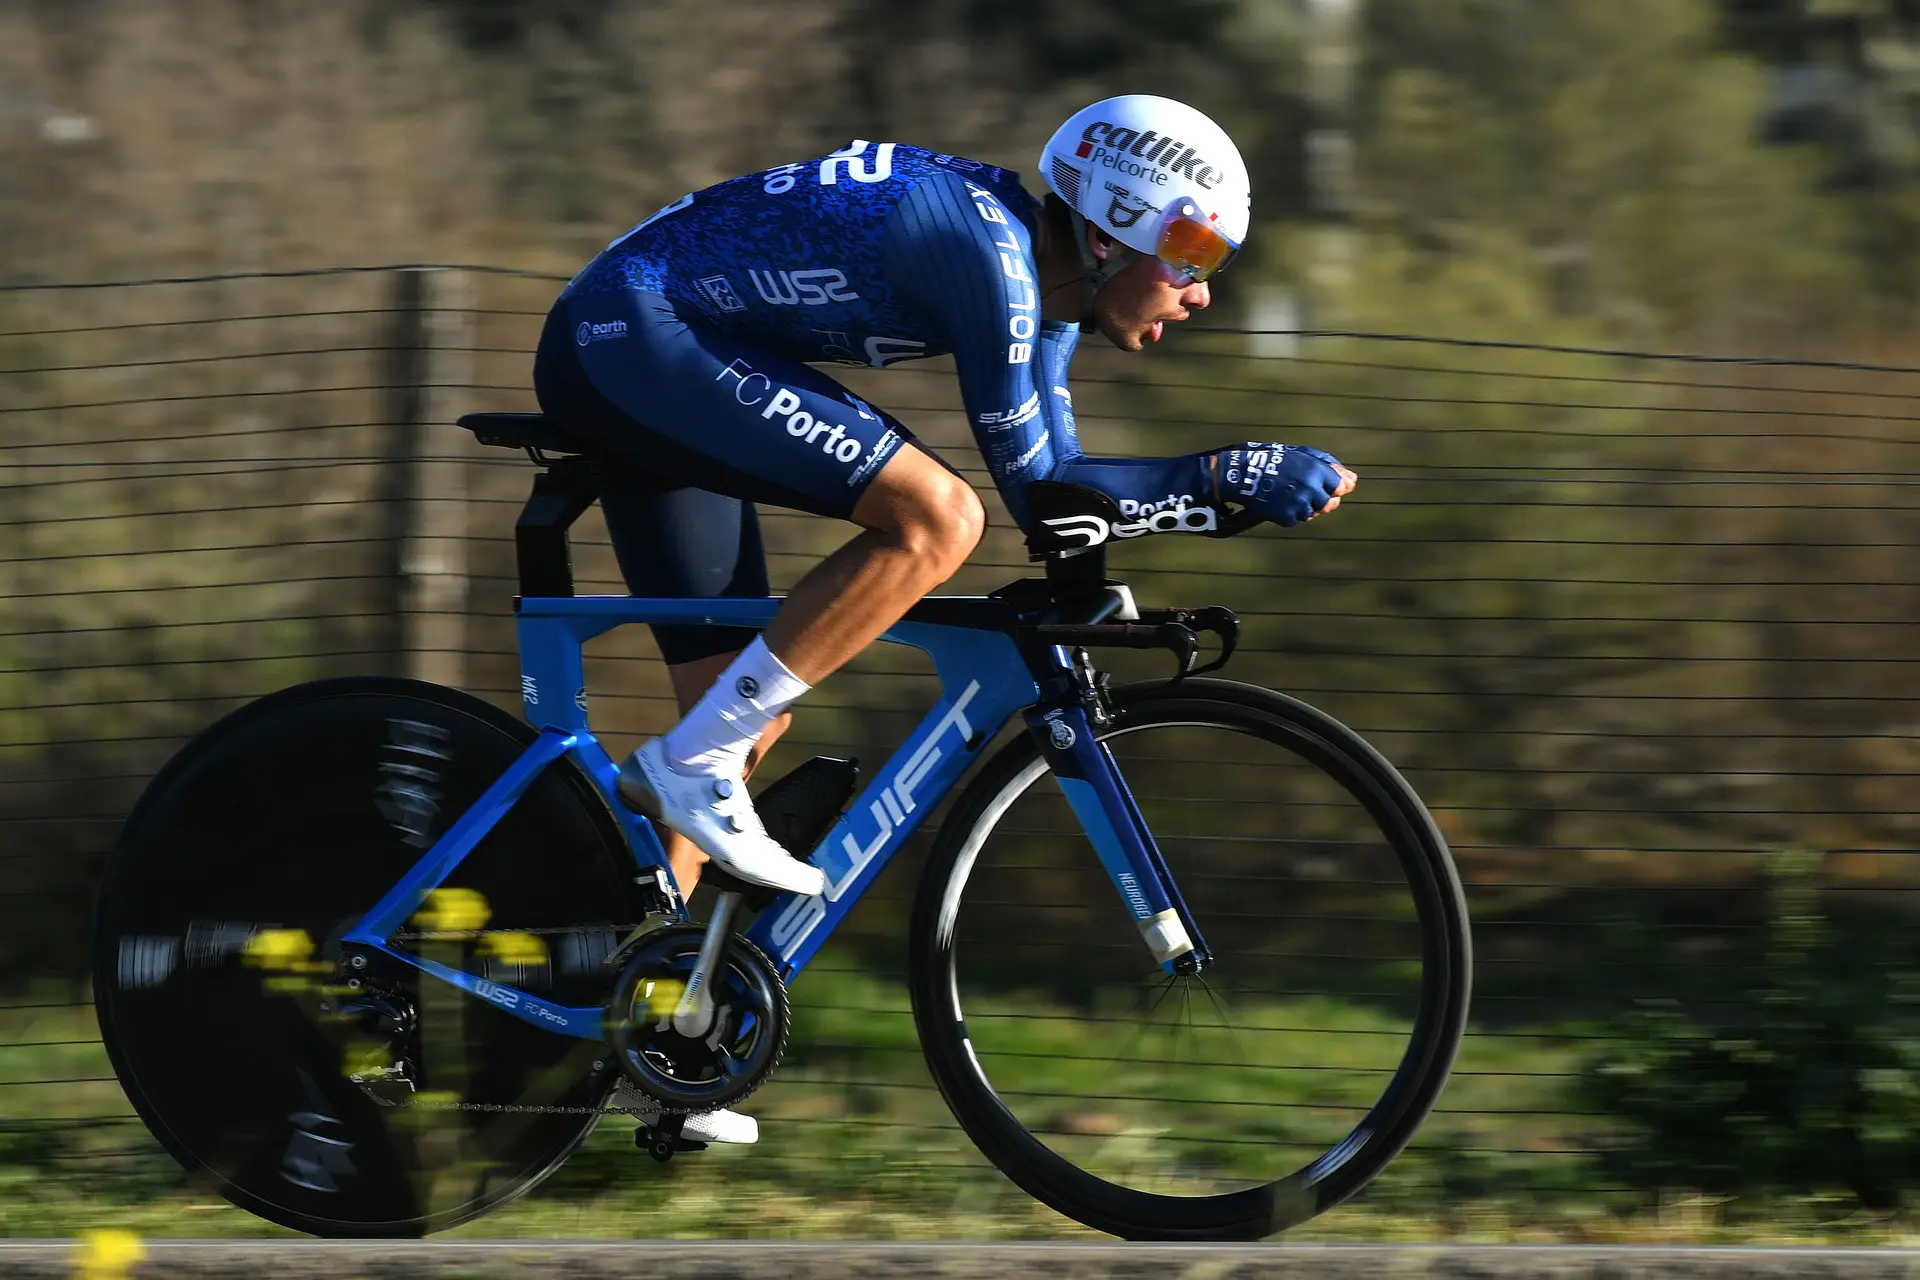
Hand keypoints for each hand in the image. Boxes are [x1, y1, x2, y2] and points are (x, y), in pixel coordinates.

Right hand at [1216, 444, 1356, 526]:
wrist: (1244, 474)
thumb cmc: (1274, 459)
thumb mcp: (1303, 455)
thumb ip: (1329, 466)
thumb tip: (1352, 479)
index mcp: (1316, 471)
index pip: (1341, 487)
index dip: (1336, 487)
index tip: (1328, 485)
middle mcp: (1311, 489)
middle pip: (1330, 503)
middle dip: (1323, 498)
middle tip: (1306, 490)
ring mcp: (1299, 505)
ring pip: (1314, 512)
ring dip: (1307, 505)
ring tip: (1290, 493)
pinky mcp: (1288, 518)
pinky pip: (1299, 518)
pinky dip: (1293, 512)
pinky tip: (1282, 500)